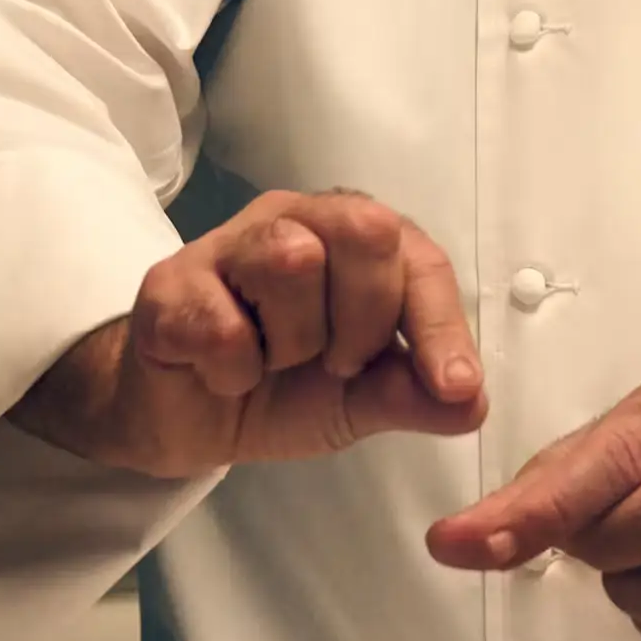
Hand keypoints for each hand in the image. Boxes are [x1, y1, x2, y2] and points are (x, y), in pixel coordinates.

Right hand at [17, 188, 484, 478]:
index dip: (442, 325)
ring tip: (272, 360)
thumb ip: (413, 397)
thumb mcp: (361, 401)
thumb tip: (471, 403)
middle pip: (366, 231)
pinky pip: (225, 327)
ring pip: (292, 261)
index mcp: (354, 238)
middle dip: (363, 320)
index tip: (455, 387)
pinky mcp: (170, 283)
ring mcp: (228, 243)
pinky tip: (223, 373)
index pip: (420, 259)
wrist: (187, 420)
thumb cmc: (283, 388)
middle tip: (333, 361)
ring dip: (293, 343)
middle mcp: (296, 220)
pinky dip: (234, 372)